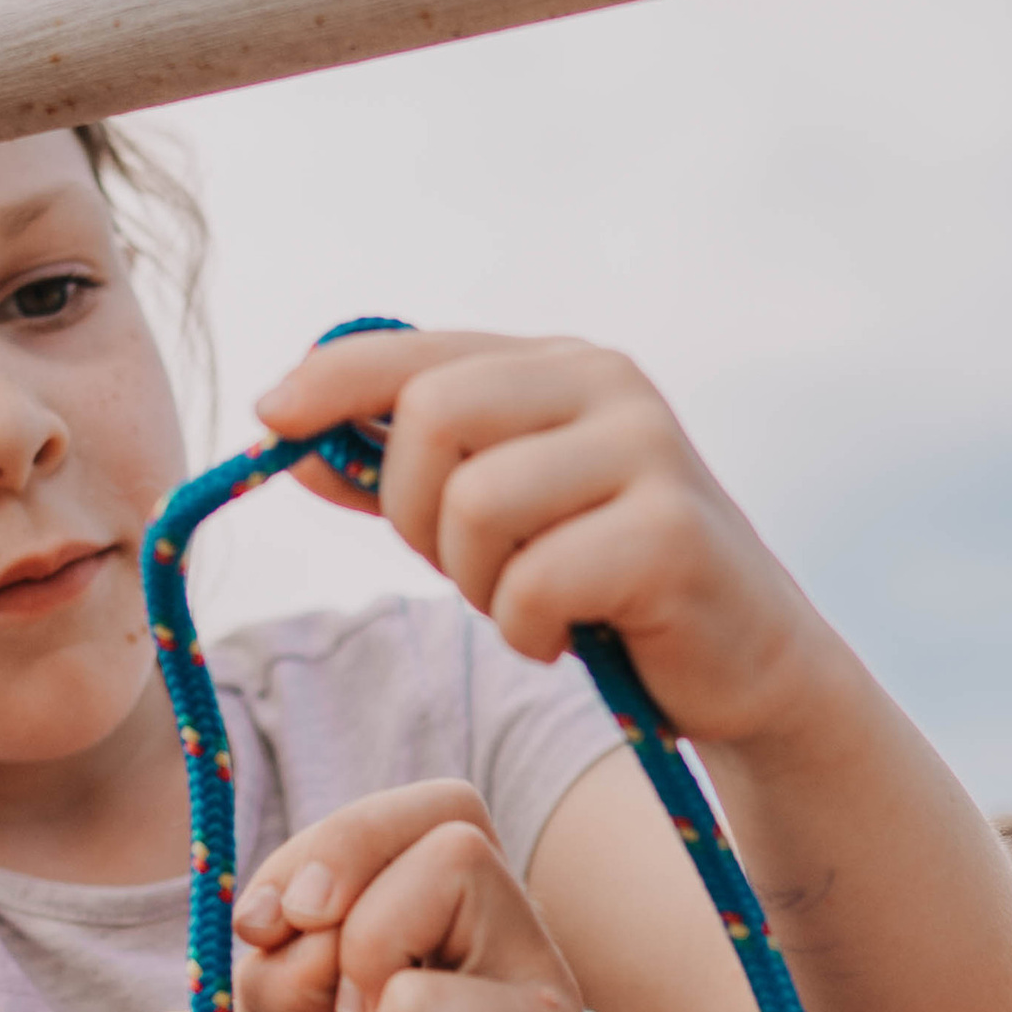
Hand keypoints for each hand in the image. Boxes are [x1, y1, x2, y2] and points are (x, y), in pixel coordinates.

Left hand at [231, 780, 605, 1011]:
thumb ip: (282, 973)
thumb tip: (288, 915)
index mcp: (449, 939)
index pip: (405, 817)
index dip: (319, 846)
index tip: (258, 929)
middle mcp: (505, 948)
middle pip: (445, 807)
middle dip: (340, 851)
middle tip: (294, 937)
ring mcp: (534, 990)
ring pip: (450, 862)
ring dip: (363, 954)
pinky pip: (423, 1001)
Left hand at [258, 328, 833, 749]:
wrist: (743, 662)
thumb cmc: (606, 586)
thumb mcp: (495, 521)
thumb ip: (400, 475)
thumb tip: (281, 432)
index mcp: (558, 365)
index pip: (412, 349)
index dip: (327, 382)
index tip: (268, 419)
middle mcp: (607, 383)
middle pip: (430, 416)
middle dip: (414, 514)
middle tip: (467, 569)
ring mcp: (648, 450)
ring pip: (474, 503)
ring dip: (479, 583)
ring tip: (528, 603)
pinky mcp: (670, 532)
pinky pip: (533, 581)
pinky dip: (527, 629)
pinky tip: (567, 637)